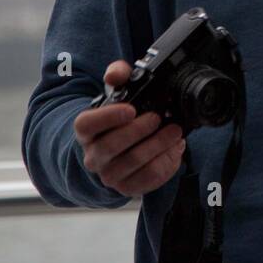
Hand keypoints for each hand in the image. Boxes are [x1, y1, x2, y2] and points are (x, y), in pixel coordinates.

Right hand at [73, 59, 185, 196]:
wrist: (116, 151)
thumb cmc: (116, 120)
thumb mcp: (116, 93)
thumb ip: (117, 75)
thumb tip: (115, 74)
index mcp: (86, 131)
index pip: (86, 125)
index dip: (108, 117)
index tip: (131, 109)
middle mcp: (93, 155)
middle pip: (111, 145)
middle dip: (139, 131)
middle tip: (159, 118)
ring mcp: (109, 175)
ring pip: (133, 162)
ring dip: (158, 145)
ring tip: (175, 132)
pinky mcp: (127, 188)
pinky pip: (147, 179)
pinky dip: (165, 163)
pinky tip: (175, 149)